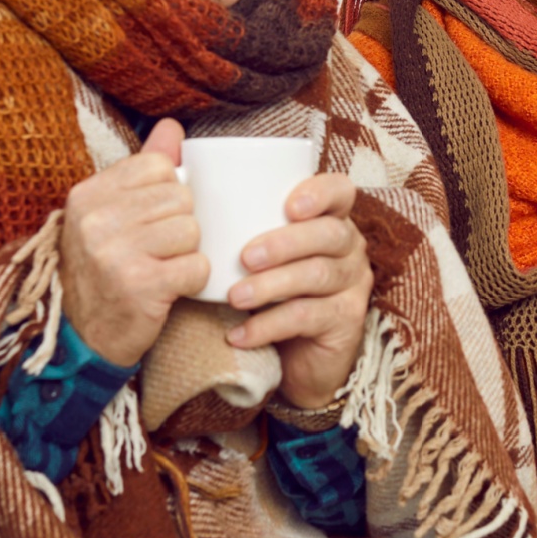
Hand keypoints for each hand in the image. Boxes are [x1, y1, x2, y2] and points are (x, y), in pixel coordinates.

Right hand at [58, 119, 208, 367]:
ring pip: (192, 230)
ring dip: (187, 254)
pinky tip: (169, 289)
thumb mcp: (109, 214)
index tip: (151, 219)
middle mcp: (96, 220)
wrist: (81, 338)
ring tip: (161, 268)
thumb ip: (142, 168)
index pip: (159, 166)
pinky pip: (197, 266)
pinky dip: (192, 280)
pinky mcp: (140, 285)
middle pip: (180, 198)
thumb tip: (172, 126)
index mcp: (88, 194)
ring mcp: (115, 253)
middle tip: (156, 251)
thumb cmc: (103, 270)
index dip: (168, 193)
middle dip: (180, 226)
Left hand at [224, 172, 373, 408]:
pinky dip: (268, 325)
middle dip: (284, 243)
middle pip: (329, 234)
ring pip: (318, 275)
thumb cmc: (269, 291)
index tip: (288, 206)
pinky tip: (240, 334)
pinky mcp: (346, 321)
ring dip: (272, 284)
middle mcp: (350, 248)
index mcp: (331, 219)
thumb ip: (237, 223)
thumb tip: (183, 182)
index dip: (320, 193)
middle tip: (244, 258)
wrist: (295, 355)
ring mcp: (353, 284)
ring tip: (235, 296)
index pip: (340, 191)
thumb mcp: (259, 253)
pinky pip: (308, 317)